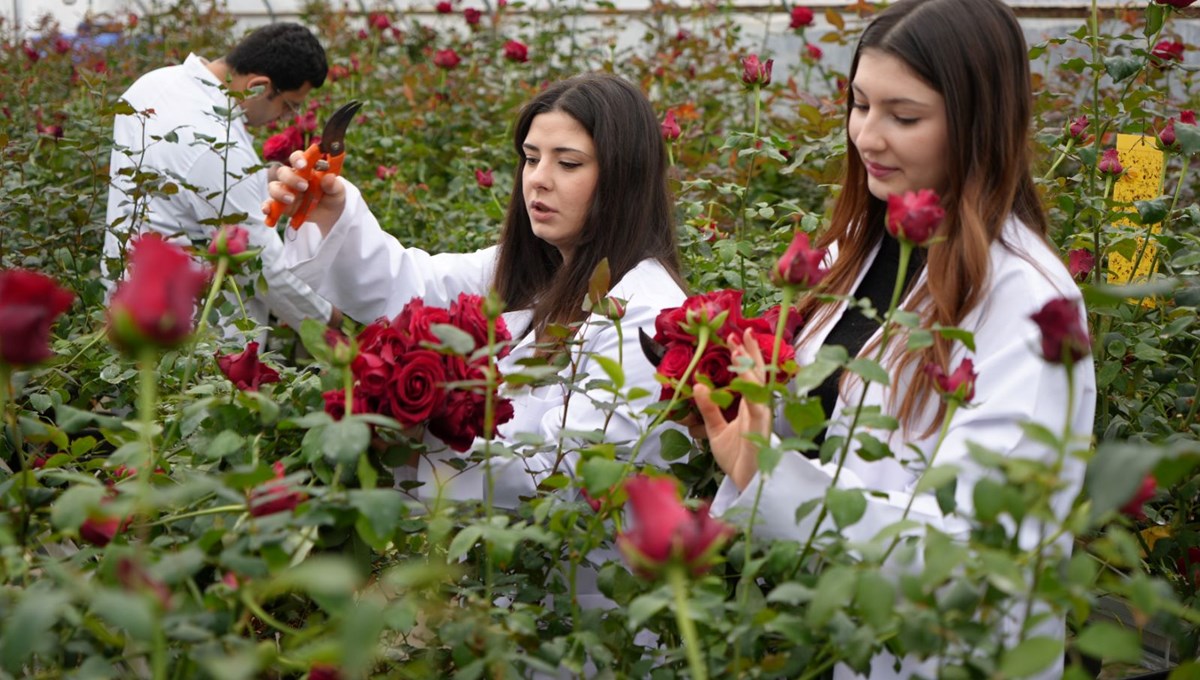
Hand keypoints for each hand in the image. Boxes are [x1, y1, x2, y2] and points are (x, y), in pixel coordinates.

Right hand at [263, 150, 346, 236]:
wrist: (329, 213)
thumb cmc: (332, 195)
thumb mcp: (338, 190)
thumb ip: (333, 185)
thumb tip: (330, 178)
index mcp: (306, 169)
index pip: (297, 158)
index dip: (298, 159)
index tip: (303, 165)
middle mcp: (292, 177)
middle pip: (283, 172)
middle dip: (291, 178)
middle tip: (304, 186)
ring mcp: (285, 191)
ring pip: (274, 187)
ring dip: (280, 192)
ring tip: (291, 200)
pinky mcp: (281, 205)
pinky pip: (269, 204)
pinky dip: (266, 206)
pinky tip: (267, 211)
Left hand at [694, 328, 772, 491]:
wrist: (746, 484)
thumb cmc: (736, 457)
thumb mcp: (715, 429)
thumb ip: (709, 407)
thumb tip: (698, 385)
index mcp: (750, 405)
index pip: (749, 375)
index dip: (745, 355)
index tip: (735, 337)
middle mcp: (758, 407)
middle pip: (758, 373)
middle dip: (751, 352)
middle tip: (742, 330)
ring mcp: (762, 416)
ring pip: (758, 385)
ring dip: (749, 366)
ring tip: (738, 348)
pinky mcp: (761, 429)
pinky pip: (757, 406)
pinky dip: (750, 390)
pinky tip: (743, 376)